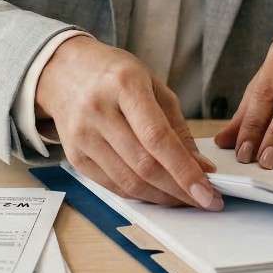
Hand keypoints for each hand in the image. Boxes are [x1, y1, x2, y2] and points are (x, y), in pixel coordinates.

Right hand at [37, 35, 221, 209]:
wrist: (65, 72)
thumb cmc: (114, 76)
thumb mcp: (152, 85)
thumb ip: (177, 126)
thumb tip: (200, 167)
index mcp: (124, 85)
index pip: (157, 137)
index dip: (185, 170)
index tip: (207, 191)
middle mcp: (99, 110)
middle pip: (144, 165)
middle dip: (179, 189)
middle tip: (204, 199)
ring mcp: (83, 136)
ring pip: (129, 181)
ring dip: (162, 197)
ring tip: (184, 198)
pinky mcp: (75, 157)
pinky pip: (113, 186)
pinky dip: (140, 194)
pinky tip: (158, 193)